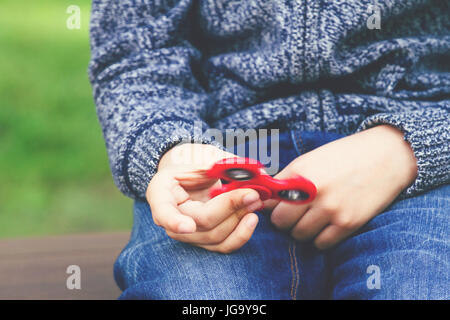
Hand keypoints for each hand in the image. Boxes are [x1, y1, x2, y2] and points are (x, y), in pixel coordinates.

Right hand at [146, 143, 262, 253]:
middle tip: (252, 193)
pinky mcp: (203, 241)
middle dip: (230, 208)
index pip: (163, 211)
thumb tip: (249, 170)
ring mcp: (185, 234)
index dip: (174, 221)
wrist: (190, 177)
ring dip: (239, 220)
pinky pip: (223, 246)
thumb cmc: (193, 165)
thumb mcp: (201, 157)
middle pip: (201, 222)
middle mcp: (168, 218)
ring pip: (215, 236)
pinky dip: (241, 233)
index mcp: (160, 192)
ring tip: (256, 201)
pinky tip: (252, 217)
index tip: (189, 226)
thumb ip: (222, 164)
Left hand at [265, 125, 417, 249]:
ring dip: (302, 230)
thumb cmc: (342, 157)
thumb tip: (264, 202)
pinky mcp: (348, 223)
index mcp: (300, 172)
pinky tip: (327, 225)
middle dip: (285, 220)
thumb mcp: (309, 160)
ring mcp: (331, 209)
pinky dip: (320, 238)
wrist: (385, 156)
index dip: (272, 206)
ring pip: (299, 235)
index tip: (278, 205)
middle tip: (295, 213)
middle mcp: (313, 191)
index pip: (270, 202)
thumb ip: (285, 180)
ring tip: (313, 217)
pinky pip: (321, 244)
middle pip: (281, 222)